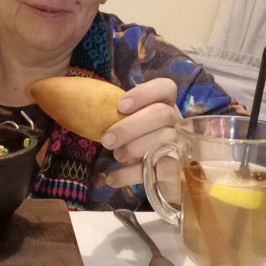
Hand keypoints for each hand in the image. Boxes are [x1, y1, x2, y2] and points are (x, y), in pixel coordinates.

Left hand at [100, 78, 182, 203]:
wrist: (149, 167)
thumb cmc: (134, 136)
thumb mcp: (128, 122)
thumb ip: (118, 114)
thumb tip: (86, 110)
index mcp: (165, 103)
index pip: (165, 87)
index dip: (144, 94)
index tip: (121, 106)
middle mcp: (176, 121)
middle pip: (161, 114)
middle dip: (130, 127)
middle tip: (107, 140)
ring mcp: (179, 144)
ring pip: (163, 140)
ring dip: (134, 149)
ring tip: (116, 156)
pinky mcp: (176, 169)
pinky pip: (157, 171)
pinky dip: (130, 175)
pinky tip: (112, 178)